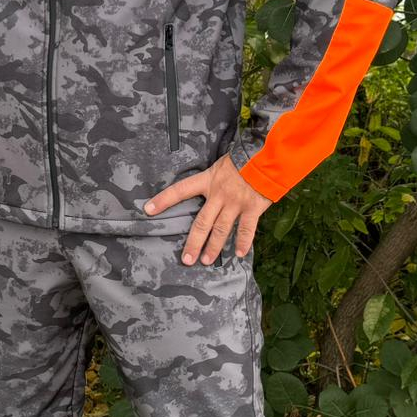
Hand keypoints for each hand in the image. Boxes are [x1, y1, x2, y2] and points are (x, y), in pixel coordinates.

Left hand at [143, 152, 271, 262]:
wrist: (268, 156)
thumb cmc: (245, 158)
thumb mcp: (222, 164)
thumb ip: (214, 178)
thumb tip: (206, 191)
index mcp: (208, 180)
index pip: (180, 190)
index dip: (164, 200)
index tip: (147, 210)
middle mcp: (219, 194)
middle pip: (202, 222)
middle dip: (193, 242)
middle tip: (186, 259)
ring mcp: (236, 202)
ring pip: (221, 229)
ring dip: (213, 247)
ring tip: (205, 261)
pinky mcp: (252, 208)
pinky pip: (246, 229)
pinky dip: (243, 242)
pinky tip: (238, 254)